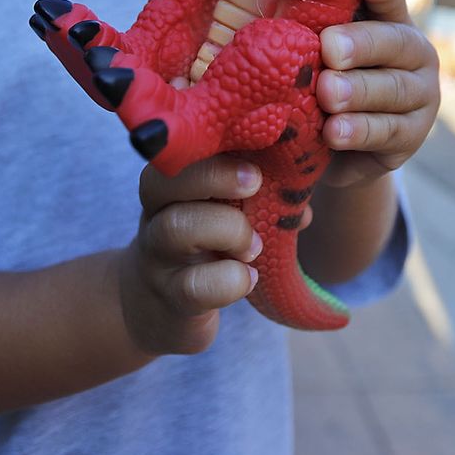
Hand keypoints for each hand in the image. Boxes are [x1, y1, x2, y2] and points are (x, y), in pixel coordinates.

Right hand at [118, 157, 264, 355]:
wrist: (156, 309)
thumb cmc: (200, 248)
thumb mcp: (218, 215)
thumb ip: (254, 199)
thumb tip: (300, 204)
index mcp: (169, 187)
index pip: (174, 152)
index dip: (210, 145)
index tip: (251, 154)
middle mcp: (154, 216)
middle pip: (161, 183)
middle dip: (215, 176)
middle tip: (255, 184)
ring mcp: (157, 258)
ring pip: (176, 228)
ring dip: (229, 230)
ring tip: (255, 246)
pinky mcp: (171, 298)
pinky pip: (194, 286)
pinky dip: (230, 280)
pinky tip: (248, 279)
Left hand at [316, 0, 441, 187]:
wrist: (337, 150)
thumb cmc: (320, 86)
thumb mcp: (316, 54)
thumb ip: (311, 26)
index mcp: (390, 23)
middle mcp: (414, 53)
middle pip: (394, 42)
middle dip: (360, 44)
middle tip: (329, 49)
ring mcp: (421, 94)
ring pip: (393, 88)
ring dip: (358, 91)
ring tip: (327, 95)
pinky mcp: (414, 134)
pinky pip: (388, 131)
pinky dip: (360, 131)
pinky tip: (335, 132)